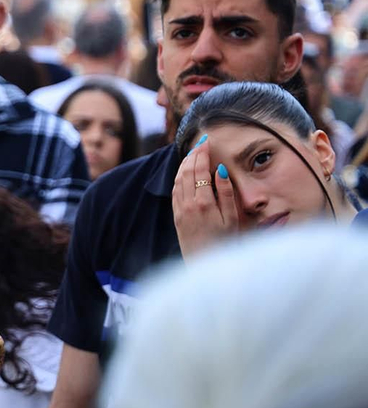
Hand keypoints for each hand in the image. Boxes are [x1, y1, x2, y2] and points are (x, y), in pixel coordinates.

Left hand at [172, 136, 238, 255]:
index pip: (199, 171)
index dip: (201, 154)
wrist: (206, 266)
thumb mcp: (232, 218)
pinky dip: (178, 177)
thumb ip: (226, 193)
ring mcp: (180, 211)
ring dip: (183, 165)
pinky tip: (183, 173)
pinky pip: (174, 191)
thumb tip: (220, 169)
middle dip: (192, 155)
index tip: (206, 141)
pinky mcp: (176, 217)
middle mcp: (187, 205)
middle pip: (186, 172)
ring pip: (177, 180)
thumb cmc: (225, 243)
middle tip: (199, 143)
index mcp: (203, 203)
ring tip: (192, 153)